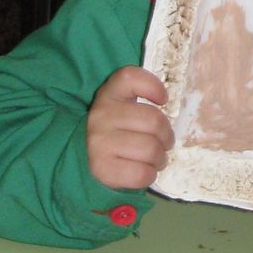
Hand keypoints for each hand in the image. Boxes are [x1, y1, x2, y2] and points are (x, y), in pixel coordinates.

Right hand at [87, 66, 174, 189]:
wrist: (85, 157)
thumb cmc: (118, 128)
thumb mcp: (124, 104)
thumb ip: (142, 92)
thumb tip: (163, 99)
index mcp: (109, 94)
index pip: (130, 77)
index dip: (153, 86)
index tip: (163, 99)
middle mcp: (101, 115)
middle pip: (154, 121)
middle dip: (167, 136)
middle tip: (164, 143)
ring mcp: (99, 142)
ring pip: (151, 149)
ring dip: (160, 158)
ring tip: (156, 158)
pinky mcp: (101, 168)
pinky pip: (141, 173)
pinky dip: (150, 175)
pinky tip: (145, 171)